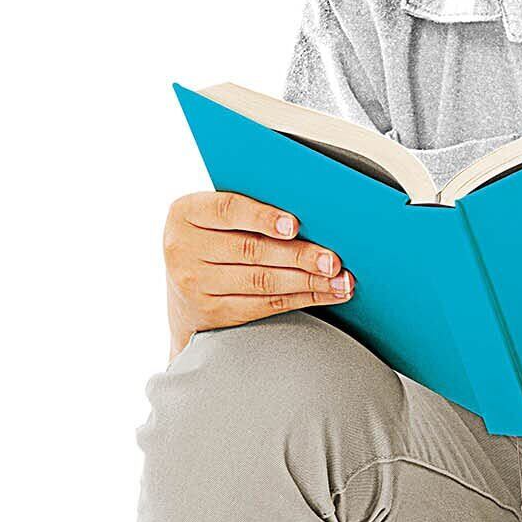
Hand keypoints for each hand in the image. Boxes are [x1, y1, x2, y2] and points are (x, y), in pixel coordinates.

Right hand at [164, 190, 355, 357]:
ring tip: (340, 280)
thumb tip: (310, 208)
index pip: (228, 210)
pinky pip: (264, 306)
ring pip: (262, 282)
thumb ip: (248, 207)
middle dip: (300, 256)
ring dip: (309, 282)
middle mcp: (183, 249)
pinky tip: (324, 294)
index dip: (263, 217)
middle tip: (333, 260)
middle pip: (252, 251)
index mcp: (186, 213)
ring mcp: (195, 285)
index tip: (295, 225)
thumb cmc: (212, 238)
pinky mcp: (213, 313)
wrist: (181, 288)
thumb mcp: (214, 217)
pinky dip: (301, 299)